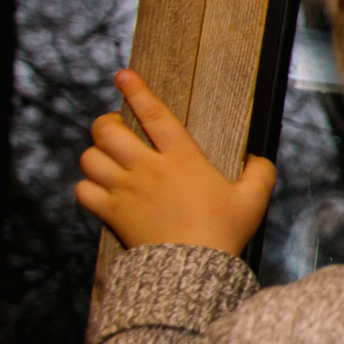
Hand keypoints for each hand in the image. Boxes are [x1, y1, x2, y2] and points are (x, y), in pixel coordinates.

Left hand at [76, 70, 276, 256]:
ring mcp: (126, 190)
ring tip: (106, 159)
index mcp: (183, 158)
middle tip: (115, 130)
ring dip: (95, 155)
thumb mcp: (254, 200)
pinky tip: (99, 189)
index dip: (137, 91)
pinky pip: (83, 190)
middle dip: (106, 124)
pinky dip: (87, 187)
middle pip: (108, 131)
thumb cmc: (224, 232)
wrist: (193, 267)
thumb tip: (257, 159)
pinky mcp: (112, 212)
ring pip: (91, 158)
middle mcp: (149, 168)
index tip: (123, 76)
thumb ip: (260, 173)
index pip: (155, 114)